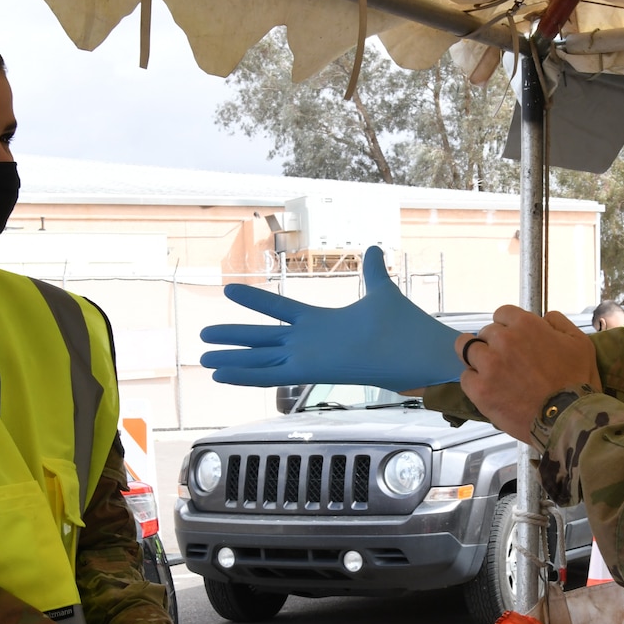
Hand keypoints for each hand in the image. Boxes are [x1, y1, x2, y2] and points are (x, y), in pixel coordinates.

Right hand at [199, 246, 463, 389]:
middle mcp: (310, 342)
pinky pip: (271, 375)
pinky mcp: (311, 372)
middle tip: (204, 337)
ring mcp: (309, 358)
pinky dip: (245, 375)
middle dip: (234, 337)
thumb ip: (374, 271)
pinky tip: (221, 375)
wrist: (419, 350)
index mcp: (322, 323)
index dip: (255, 301)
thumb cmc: (404, 327)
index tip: (230, 290)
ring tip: (204, 359)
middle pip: (262, 338)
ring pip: (260, 359)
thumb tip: (375, 247)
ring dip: (232, 359)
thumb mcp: (383, 292)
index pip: (280, 310)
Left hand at [458, 307, 599, 439]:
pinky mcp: (480, 389)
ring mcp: (489, 365)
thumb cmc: (578, 381)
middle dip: (493, 344)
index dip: (507, 327)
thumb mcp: (580, 343)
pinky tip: (487, 390)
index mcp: (526, 325)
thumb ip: (559, 323)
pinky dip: (474, 382)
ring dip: (476, 359)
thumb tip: (544, 317)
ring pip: (466, 350)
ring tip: (489, 373)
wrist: (569, 418)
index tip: (512, 340)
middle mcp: (503, 340)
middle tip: (506, 362)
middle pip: (485, 333)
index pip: (502, 314)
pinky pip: (466, 378)